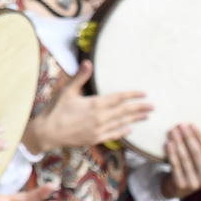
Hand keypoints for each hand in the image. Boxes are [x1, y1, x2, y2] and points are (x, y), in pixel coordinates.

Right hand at [21, 61, 151, 151]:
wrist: (47, 132)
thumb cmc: (56, 109)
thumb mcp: (66, 91)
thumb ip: (80, 77)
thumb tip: (88, 62)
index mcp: (95, 104)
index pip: (118, 98)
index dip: (132, 95)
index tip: (144, 93)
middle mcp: (100, 118)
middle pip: (125, 112)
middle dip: (139, 108)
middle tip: (153, 106)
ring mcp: (99, 130)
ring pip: (122, 123)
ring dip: (135, 119)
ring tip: (147, 116)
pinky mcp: (95, 139)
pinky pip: (114, 135)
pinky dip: (123, 132)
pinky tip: (130, 129)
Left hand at [160, 123, 200, 197]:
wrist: (177, 189)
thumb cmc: (191, 170)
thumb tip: (193, 127)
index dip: (200, 137)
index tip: (192, 125)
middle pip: (197, 153)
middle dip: (188, 137)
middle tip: (180, 125)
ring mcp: (194, 184)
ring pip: (185, 158)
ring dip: (178, 142)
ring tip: (172, 131)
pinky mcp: (181, 185)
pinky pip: (175, 165)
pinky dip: (171, 153)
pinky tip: (168, 143)